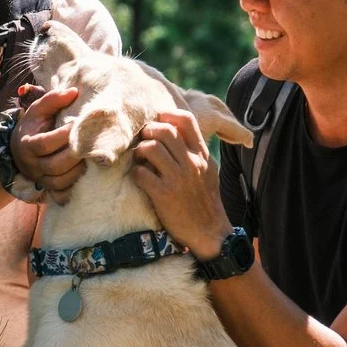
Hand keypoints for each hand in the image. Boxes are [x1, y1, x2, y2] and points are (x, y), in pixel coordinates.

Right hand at [8, 85, 87, 201]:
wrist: (18, 151)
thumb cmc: (33, 126)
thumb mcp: (37, 110)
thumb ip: (53, 100)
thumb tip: (74, 92)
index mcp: (27, 144)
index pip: (46, 143)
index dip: (64, 136)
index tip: (80, 124)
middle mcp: (32, 165)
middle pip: (55, 166)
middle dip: (75, 155)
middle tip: (92, 144)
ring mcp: (40, 179)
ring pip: (60, 181)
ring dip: (78, 171)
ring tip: (92, 158)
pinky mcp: (49, 188)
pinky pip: (61, 194)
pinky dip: (74, 188)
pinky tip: (86, 178)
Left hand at [130, 109, 230, 256]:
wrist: (210, 232)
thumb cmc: (205, 201)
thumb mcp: (208, 171)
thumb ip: (195, 152)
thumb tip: (176, 134)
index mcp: (202, 155)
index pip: (187, 121)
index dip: (168, 115)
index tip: (158, 120)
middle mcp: (191, 163)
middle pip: (164, 131)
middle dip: (148, 131)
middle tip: (143, 140)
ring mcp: (177, 178)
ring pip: (151, 148)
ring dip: (140, 151)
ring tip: (140, 159)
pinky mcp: (164, 195)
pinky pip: (141, 173)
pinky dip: (136, 173)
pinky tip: (139, 178)